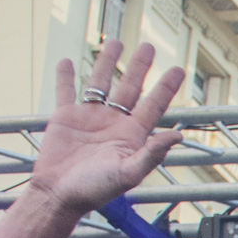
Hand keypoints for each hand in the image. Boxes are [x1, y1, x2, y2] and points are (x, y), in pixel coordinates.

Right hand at [28, 42, 184, 217]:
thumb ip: (152, 154)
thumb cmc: (95, 190)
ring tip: (115, 43)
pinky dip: (64, 76)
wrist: (59, 194)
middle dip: (139, 67)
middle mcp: (113, 122)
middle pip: (129, 87)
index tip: (178, 69)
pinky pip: (66, 92)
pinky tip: (67, 61)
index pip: (153, 105)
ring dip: (107, 62)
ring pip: (100, 83)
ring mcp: (89, 118)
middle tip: (148, 47)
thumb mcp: (129, 173)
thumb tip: (177, 135)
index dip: (165, 87)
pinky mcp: (65, 117)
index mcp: (132, 135)